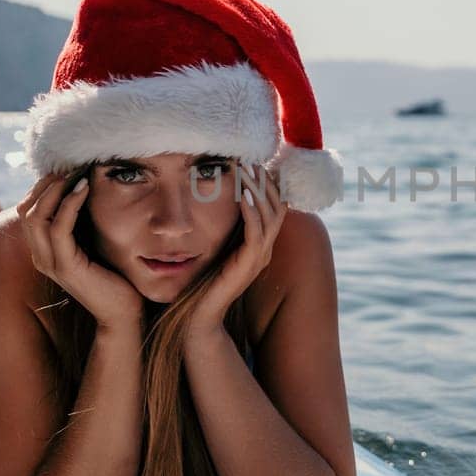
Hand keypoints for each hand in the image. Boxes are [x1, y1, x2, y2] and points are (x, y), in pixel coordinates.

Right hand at [17, 172, 143, 334]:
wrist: (124, 312)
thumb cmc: (114, 275)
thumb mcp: (93, 241)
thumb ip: (82, 221)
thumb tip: (84, 185)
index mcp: (44, 249)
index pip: (29, 209)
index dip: (43, 185)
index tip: (66, 166)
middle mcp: (41, 256)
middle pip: (26, 209)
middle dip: (47, 183)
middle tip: (71, 164)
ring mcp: (50, 263)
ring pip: (36, 216)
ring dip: (56, 189)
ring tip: (77, 172)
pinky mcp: (66, 267)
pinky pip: (59, 228)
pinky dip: (69, 204)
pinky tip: (85, 189)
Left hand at [188, 163, 286, 336]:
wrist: (198, 317)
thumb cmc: (200, 283)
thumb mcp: (212, 247)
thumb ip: (220, 227)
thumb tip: (213, 197)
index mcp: (259, 244)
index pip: (273, 205)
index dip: (267, 182)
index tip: (254, 159)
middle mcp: (264, 249)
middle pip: (277, 206)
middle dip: (265, 180)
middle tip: (252, 158)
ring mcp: (259, 258)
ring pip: (270, 216)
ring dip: (258, 190)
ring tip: (247, 169)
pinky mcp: (250, 265)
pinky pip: (256, 232)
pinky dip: (250, 211)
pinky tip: (241, 195)